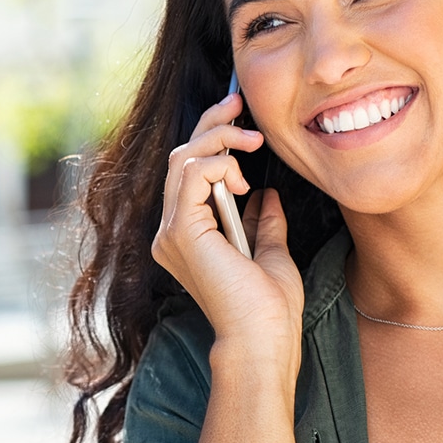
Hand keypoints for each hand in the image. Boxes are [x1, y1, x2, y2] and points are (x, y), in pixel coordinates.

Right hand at [152, 93, 303, 352]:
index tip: (241, 117)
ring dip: (220, 141)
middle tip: (240, 103)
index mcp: (188, 235)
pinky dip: (218, 164)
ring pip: (182, 160)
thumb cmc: (269, 308)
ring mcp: (172, 231)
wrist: (264, 339)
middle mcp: (172, 231)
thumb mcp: (271, 251)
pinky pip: (191, 175)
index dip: (212, 137)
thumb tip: (267, 195)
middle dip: (212, 124)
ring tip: (252, 145)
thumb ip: (263, 222)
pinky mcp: (181, 232)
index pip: (189, 172)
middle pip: (180, 158)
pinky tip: (241, 179)